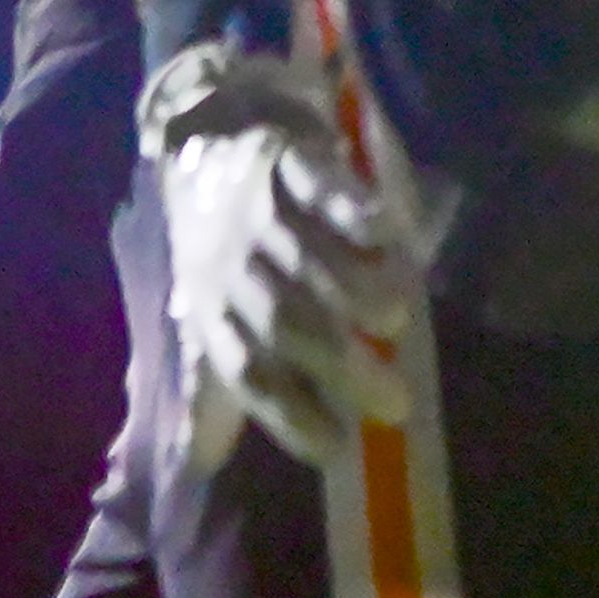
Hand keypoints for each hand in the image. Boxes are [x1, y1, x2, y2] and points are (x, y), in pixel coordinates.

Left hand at [139, 41, 427, 469]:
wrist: (209, 132)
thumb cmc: (220, 242)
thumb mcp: (205, 313)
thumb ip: (209, 387)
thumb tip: (201, 464)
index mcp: (213, 309)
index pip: (247, 373)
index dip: (289, 414)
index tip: (339, 450)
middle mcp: (233, 264)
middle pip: (286, 322)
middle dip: (339, 367)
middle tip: (396, 403)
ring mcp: (262, 210)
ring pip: (306, 257)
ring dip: (353, 290)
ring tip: (398, 322)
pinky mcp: (289, 160)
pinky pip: (321, 187)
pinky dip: (356, 209)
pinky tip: (390, 232)